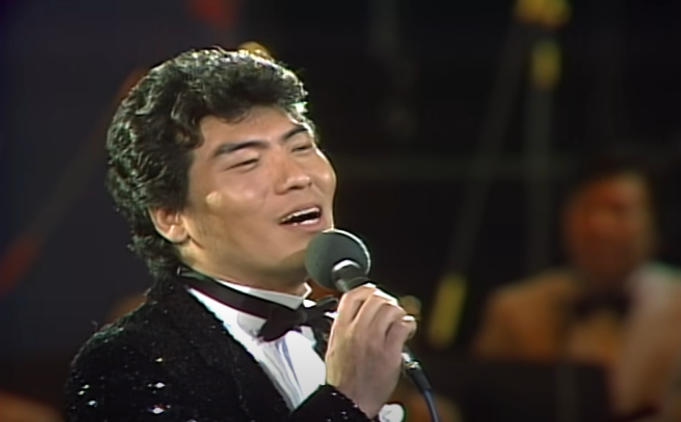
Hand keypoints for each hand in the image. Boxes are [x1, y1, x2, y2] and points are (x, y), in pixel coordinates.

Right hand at [324, 284, 416, 417]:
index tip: (374, 292)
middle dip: (387, 300)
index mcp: (341, 328)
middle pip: (375, 298)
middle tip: (391, 308)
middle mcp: (356, 331)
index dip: (366, 289)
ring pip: (391, 308)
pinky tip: (407, 331)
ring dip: (399, 312)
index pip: (352, 295)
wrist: (348, 401)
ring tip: (399, 321)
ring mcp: (373, 340)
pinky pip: (403, 326)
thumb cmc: (342, 380)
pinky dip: (408, 325)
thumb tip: (356, 312)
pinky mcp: (389, 352)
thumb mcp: (334, 345)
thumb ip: (344, 326)